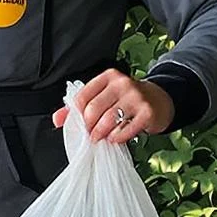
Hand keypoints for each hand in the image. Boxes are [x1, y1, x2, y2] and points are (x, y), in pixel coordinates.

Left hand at [59, 71, 173, 144]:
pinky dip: (117, 138)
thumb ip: (80, 106)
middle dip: (88, 127)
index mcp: (108, 77)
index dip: (76, 115)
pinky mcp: (147, 112)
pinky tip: (115, 138)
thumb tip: (57, 119)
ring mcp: (136, 97)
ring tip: (101, 138)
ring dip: (101, 134)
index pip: (82, 97)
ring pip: (108, 120)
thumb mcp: (105, 96)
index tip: (79, 125)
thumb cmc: (127, 100)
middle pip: (93, 109)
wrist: (159, 101)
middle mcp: (122, 84)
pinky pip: (125, 130)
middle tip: (89, 135)